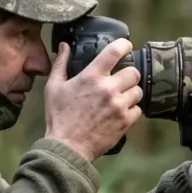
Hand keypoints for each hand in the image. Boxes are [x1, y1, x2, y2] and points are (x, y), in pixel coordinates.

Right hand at [43, 39, 142, 161]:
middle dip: (128, 75)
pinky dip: (131, 111)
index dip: (124, 45)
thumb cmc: (59, 117)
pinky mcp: (125, 121)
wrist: (67, 147)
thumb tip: (64, 46)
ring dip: (131, 93)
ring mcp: (118, 106)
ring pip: (138, 91)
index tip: (126, 46)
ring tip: (120, 99)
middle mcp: (108, 89)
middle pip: (134, 72)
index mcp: (91, 77)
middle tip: (121, 81)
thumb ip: (61, 64)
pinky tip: (120, 113)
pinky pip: (138, 110)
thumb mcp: (53, 87)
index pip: (114, 52)